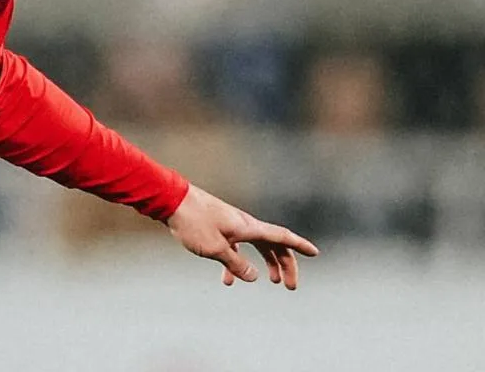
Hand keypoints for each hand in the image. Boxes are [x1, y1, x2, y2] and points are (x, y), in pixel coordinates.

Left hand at [165, 184, 318, 289]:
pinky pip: (235, 247)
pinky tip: (227, 280)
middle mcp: (245, 225)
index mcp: (249, 227)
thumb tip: (254, 277)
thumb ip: (236, 265)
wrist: (170, 200)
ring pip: (256, 246)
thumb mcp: (215, 249)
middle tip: (290, 286)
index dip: (300, 246)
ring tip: (271, 281)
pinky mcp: (218, 227)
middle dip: (285, 264)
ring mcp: (231, 225)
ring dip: (266, 263)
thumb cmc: (193, 222)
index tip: (315, 253)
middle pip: (273, 245)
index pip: (282, 237)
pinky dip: (236, 263)